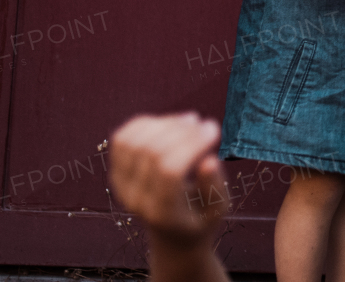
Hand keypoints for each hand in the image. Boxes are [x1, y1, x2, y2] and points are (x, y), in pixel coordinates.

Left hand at [108, 113, 228, 247]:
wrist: (172, 233)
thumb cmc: (200, 217)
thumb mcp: (218, 209)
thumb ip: (214, 187)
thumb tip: (209, 160)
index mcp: (163, 212)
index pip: (169, 171)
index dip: (191, 144)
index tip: (214, 129)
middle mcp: (135, 199)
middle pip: (151, 152)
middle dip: (182, 131)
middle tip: (206, 124)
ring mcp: (122, 185)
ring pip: (133, 142)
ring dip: (164, 124)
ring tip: (190, 121)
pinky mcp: (117, 172)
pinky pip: (122, 139)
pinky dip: (146, 124)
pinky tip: (170, 124)